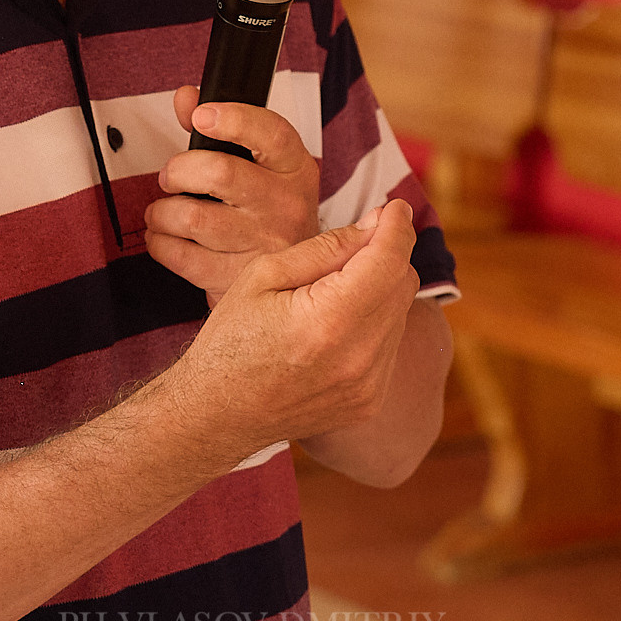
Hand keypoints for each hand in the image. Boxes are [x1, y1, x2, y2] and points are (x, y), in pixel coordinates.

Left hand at [146, 85, 321, 299]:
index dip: (234, 119)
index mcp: (294, 168)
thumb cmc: (270, 212)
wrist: (294, 278)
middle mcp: (285, 204)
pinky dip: (160, 242)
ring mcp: (263, 244)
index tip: (202, 115)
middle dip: (179, 170)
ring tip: (164, 211)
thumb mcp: (263, 165)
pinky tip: (166, 236)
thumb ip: (222, 128)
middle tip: (171, 176)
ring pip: (192, 218)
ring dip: (162, 212)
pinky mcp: (237, 277)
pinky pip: (180, 255)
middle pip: (220, 173)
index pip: (271, 134)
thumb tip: (186, 98)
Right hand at [169, 200, 420, 456]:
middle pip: (403, 282)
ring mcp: (369, 386)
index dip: (396, 225)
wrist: (216, 414)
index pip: (389, 258)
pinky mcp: (370, 402)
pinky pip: (390, 345)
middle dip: (387, 254)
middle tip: (354, 244)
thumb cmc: (231, 338)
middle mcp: (358, 357)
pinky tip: (335, 326)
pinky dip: (373, 324)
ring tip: (334, 291)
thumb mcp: (264, 275)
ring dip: (380, 289)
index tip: (393, 206)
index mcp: (328, 320)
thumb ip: (327, 247)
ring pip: (400, 313)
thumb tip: (377, 224)